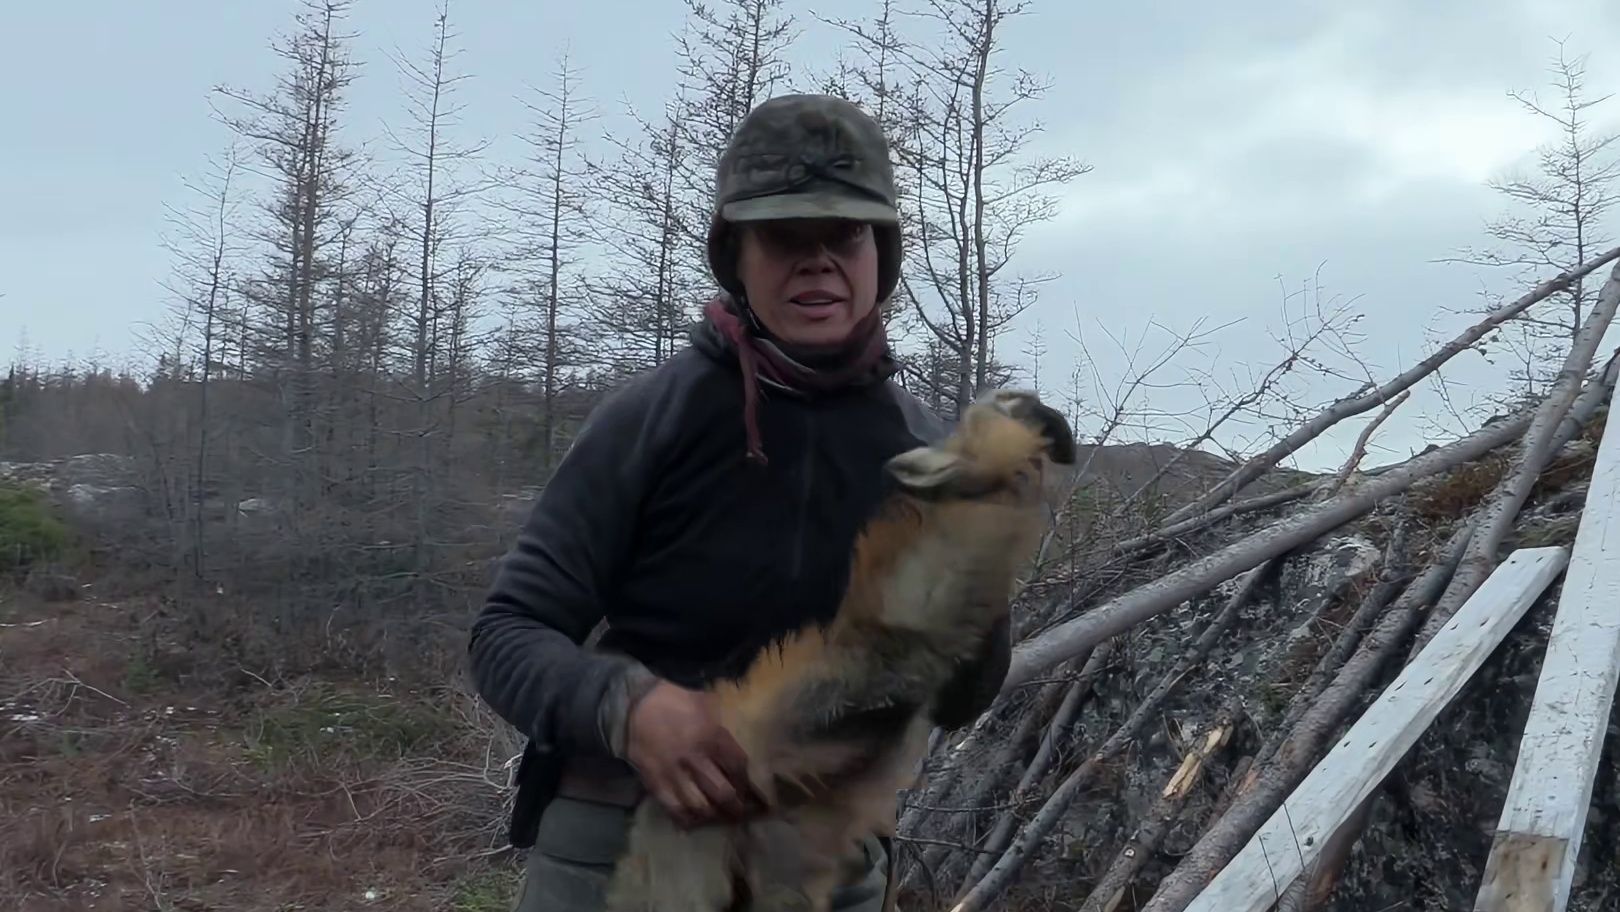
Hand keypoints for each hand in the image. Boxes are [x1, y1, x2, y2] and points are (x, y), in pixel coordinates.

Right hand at [625, 680, 765, 827]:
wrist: (634, 706)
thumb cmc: (674, 701)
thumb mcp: (705, 704)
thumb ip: (721, 727)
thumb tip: (735, 749)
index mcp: (711, 736)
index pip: (737, 767)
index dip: (745, 782)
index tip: (748, 789)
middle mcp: (695, 759)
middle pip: (723, 793)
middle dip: (735, 806)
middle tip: (740, 812)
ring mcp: (674, 774)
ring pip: (701, 806)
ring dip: (714, 815)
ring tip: (720, 818)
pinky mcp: (656, 783)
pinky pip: (675, 809)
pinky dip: (688, 818)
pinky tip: (695, 819)